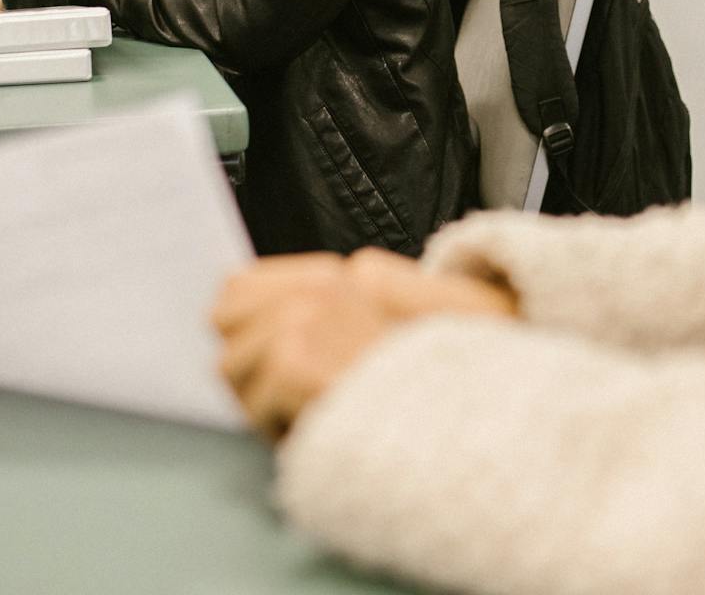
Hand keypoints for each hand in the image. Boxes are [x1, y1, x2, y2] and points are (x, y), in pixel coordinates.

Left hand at [213, 250, 516, 439]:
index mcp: (340, 273)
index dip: (249, 330)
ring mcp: (306, 319)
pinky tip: (329, 424)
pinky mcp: (296, 362)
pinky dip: (283, 431)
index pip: (239, 287)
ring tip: (323, 407)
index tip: (282, 359)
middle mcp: (320, 284)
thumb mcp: (393, 326)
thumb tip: (236, 310)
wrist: (479, 419)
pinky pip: (254, 406)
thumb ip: (326, 311)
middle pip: (225, 323)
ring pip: (232, 368)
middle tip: (307, 391)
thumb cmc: (442, 385)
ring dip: (268, 402)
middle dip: (253, 366)